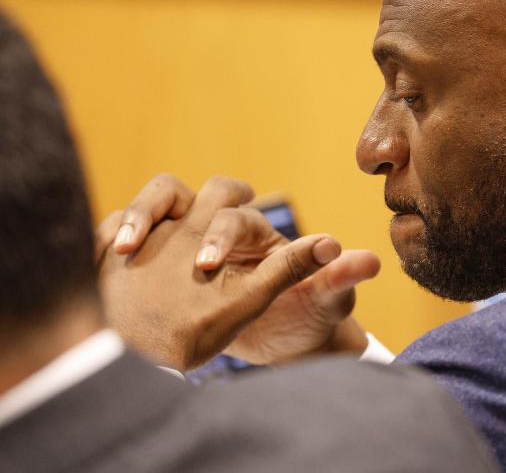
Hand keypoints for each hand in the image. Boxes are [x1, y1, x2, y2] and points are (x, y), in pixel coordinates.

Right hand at [96, 174, 380, 365]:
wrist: (277, 347)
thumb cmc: (305, 320)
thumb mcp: (321, 303)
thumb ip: (338, 280)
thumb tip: (371, 261)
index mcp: (257, 233)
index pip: (234, 213)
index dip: (220, 233)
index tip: (208, 267)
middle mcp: (218, 227)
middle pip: (186, 193)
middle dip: (165, 213)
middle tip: (145, 250)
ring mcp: (181, 242)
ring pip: (152, 205)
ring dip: (133, 218)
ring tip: (115, 252)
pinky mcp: (153, 263)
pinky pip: (124, 236)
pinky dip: (108, 240)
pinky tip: (98, 264)